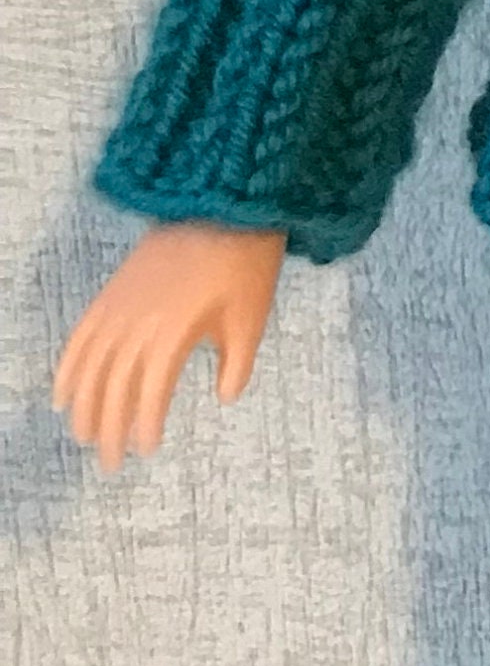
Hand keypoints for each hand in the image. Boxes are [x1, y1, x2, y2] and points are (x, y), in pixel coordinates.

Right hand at [52, 220, 286, 469]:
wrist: (222, 202)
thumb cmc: (244, 260)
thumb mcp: (252, 314)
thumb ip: (238, 362)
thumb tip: (225, 398)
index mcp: (173, 334)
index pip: (150, 394)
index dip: (145, 425)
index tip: (147, 449)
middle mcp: (137, 326)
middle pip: (113, 389)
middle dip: (110, 430)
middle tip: (111, 464)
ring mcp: (119, 308)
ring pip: (89, 369)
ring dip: (84, 407)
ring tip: (84, 437)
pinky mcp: (112, 292)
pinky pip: (80, 338)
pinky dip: (67, 369)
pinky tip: (61, 396)